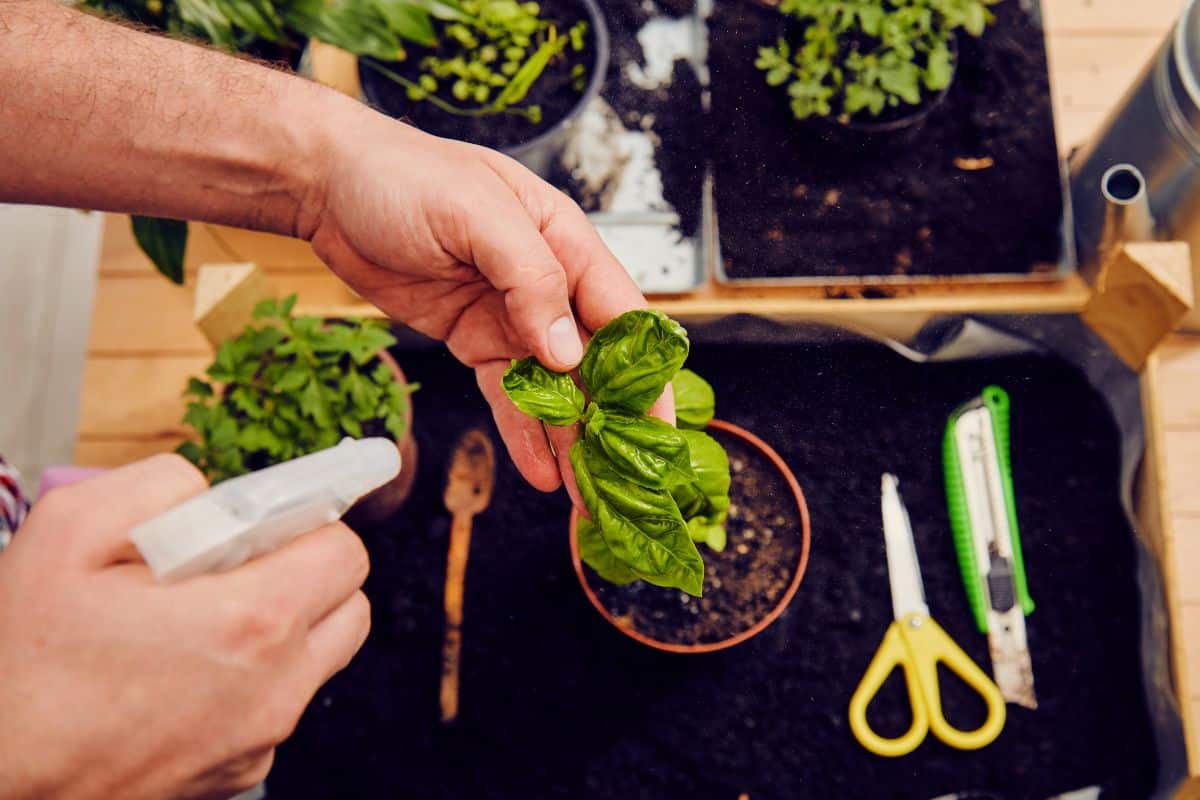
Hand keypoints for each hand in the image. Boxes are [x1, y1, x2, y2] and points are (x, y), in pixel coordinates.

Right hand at [0, 456, 369, 799]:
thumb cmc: (18, 667)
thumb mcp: (67, 533)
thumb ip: (159, 486)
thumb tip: (210, 492)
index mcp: (250, 623)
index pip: (343, 551)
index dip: (307, 524)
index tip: (270, 523)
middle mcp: (274, 688)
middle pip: (348, 605)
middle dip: (307, 572)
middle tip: (238, 564)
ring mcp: (260, 737)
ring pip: (322, 658)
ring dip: (288, 626)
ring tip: (208, 615)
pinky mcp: (237, 771)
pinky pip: (278, 704)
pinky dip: (255, 678)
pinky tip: (185, 669)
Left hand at [303, 107, 672, 501]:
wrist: (332, 187)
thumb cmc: (406, 177)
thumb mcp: (475, 212)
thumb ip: (529, 276)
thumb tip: (568, 350)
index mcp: (566, 243)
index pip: (622, 315)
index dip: (643, 371)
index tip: (654, 425)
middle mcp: (548, 284)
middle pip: (595, 362)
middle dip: (613, 421)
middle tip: (628, 479)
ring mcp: (511, 317)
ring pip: (555, 389)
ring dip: (572, 440)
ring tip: (588, 495)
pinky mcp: (475, 341)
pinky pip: (508, 395)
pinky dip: (525, 435)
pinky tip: (543, 472)